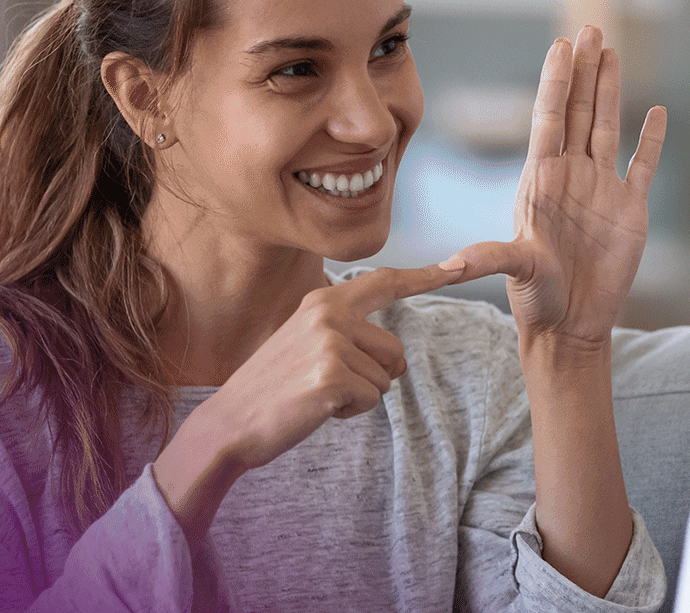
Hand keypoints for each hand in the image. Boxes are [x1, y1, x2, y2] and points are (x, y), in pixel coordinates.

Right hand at [153, 264, 460, 549]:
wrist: (229, 424)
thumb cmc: (274, 388)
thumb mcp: (307, 345)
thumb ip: (350, 338)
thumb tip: (400, 362)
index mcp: (322, 302)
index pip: (383, 284)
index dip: (424, 277)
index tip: (460, 266)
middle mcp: (328, 315)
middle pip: (395, 351)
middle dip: (374, 377)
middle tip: (325, 384)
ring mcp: (330, 344)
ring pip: (385, 380)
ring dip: (358, 396)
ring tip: (316, 395)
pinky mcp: (332, 376)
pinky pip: (372, 399)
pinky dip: (350, 412)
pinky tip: (316, 408)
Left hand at [447, 26, 667, 352]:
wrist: (571, 326)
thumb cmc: (537, 300)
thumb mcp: (513, 272)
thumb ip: (488, 259)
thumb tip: (449, 264)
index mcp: (542, 180)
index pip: (548, 118)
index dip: (555, 81)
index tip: (561, 45)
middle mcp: (571, 175)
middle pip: (578, 110)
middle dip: (584, 70)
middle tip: (590, 28)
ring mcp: (601, 189)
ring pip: (606, 126)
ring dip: (610, 90)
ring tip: (611, 50)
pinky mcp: (630, 209)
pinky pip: (642, 165)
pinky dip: (651, 140)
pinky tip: (657, 112)